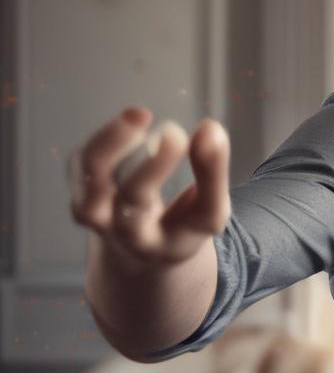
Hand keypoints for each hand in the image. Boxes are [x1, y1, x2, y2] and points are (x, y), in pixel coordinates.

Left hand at [69, 106, 230, 271]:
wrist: (133, 256)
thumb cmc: (180, 226)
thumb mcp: (207, 208)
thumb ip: (212, 171)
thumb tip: (210, 127)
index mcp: (175, 243)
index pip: (198, 214)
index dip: (208, 172)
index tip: (210, 132)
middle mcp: (131, 235)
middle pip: (135, 200)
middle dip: (154, 166)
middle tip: (174, 131)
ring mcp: (99, 217)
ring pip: (95, 180)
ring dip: (112, 146)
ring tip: (141, 116)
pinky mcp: (81, 195)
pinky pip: (82, 165)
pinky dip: (104, 140)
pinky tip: (133, 123)